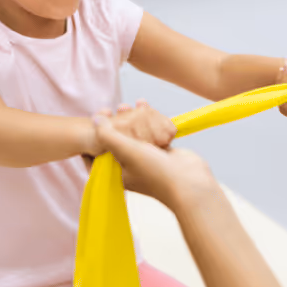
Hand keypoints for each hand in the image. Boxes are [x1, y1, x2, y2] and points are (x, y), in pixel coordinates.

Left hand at [93, 109, 215, 209]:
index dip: (103, 131)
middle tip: (122, 106)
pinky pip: (156, 133)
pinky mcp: (166, 153)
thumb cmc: (156, 173)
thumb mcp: (126, 152)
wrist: (190, 183)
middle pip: (123, 138)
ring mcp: (151, 159)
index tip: (104, 115)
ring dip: (139, 117)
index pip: (105, 149)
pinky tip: (152, 109)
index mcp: (120, 171)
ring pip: (141, 134)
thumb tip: (96, 119)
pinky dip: (154, 121)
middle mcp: (134, 166)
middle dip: (122, 120)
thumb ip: (108, 135)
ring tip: (138, 103)